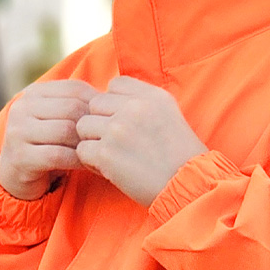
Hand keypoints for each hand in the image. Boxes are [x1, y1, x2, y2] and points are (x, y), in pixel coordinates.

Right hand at [0, 79, 100, 199]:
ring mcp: (18, 132)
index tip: (108, 119)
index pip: (74, 88)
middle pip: (71, 108)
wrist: (16, 174)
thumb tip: (112, 97)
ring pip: (65, 131)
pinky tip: (87, 164)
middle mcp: (22, 108)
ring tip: (96, 151)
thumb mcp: (58, 117)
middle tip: (105, 138)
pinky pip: (58, 155)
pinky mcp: (20, 157)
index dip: (96, 103)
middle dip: (92, 125)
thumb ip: (78, 104)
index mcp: (34, 93)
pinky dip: (78, 161)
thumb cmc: (48, 143)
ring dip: (85, 143)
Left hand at [75, 76, 208, 206]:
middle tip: (116, 142)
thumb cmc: (180, 155)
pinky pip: (82, 150)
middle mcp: (134, 107)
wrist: (188, 185)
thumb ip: (142, 101)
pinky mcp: (106, 154)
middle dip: (100, 122)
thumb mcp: (169, 113)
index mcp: (151, 95)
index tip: (124, 121)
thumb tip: (111, 97)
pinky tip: (109, 169)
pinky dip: (91, 162)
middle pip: (94, 104)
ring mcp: (118, 129)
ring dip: (93, 142)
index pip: (115, 84)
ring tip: (111, 156)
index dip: (114, 103)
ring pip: (83, 126)